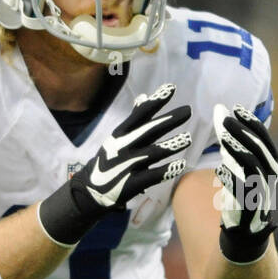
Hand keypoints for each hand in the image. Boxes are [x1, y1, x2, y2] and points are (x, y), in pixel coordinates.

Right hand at [38, 83, 190, 245]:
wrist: (89, 190)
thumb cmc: (109, 160)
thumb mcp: (118, 137)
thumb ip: (134, 119)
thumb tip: (144, 97)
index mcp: (121, 134)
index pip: (140, 115)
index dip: (156, 102)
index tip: (171, 88)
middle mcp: (123, 147)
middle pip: (148, 131)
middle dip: (168, 120)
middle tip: (188, 110)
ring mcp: (127, 165)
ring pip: (152, 153)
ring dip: (170, 145)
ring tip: (188, 138)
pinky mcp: (131, 183)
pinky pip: (151, 176)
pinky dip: (166, 170)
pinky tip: (181, 165)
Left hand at [213, 103, 277, 262]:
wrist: (246, 229)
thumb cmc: (242, 190)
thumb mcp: (242, 163)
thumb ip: (235, 141)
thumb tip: (220, 111)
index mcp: (270, 166)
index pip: (265, 140)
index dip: (253, 124)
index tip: (237, 109)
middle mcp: (268, 178)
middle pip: (259, 151)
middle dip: (243, 134)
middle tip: (224, 120)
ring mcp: (260, 192)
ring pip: (253, 169)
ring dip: (237, 152)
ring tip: (222, 139)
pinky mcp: (248, 207)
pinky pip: (242, 191)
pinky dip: (232, 178)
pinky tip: (220, 168)